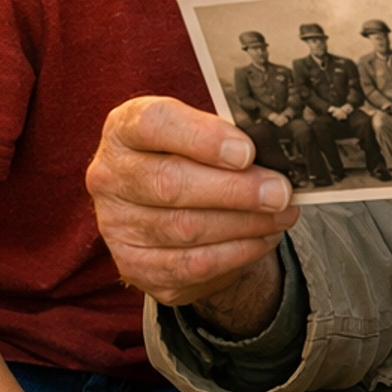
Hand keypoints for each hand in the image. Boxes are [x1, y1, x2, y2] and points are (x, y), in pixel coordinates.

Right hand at [86, 96, 298, 322]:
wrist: (161, 203)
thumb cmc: (187, 154)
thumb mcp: (196, 130)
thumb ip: (225, 133)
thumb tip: (275, 151)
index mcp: (123, 129)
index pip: (154, 124)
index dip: (202, 138)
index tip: (247, 151)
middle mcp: (110, 177)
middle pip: (170, 183)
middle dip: (234, 190)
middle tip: (279, 191)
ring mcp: (117, 226)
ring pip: (185, 228)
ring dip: (243, 223)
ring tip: (282, 213)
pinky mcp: (135, 267)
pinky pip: (191, 265)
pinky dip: (235, 253)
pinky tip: (263, 238)